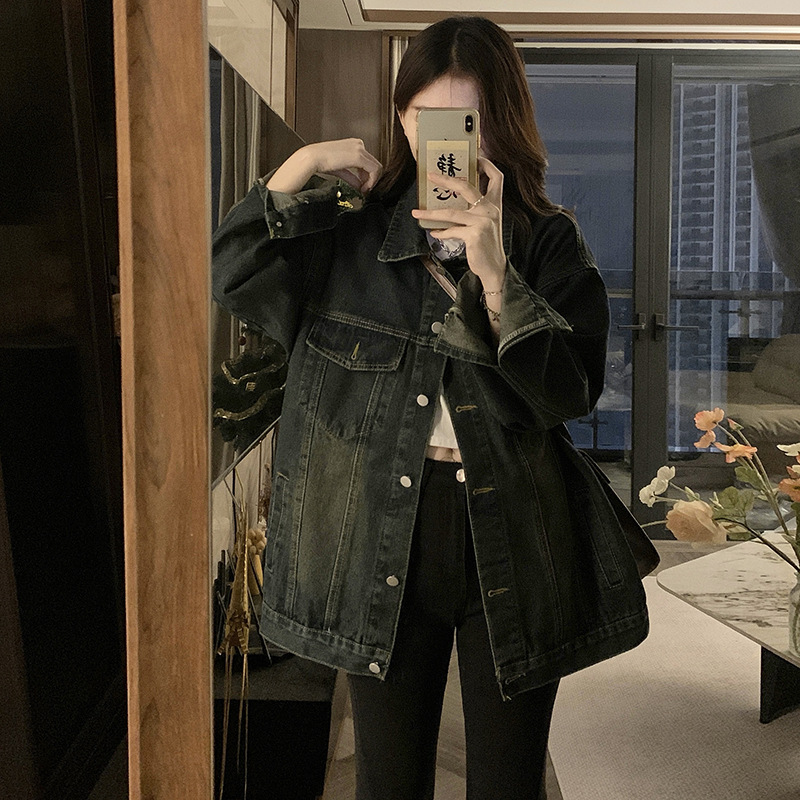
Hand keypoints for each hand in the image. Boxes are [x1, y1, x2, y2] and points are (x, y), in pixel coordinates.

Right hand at [266, 138, 382, 194]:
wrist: (312, 158)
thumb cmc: (320, 162)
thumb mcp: (340, 169)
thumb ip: (351, 176)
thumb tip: (360, 186)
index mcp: (353, 145)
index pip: (368, 161)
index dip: (368, 176)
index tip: (362, 186)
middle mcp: (358, 144)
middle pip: (374, 164)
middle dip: (371, 179)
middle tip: (364, 190)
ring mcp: (359, 148)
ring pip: (376, 167)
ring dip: (372, 181)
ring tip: (363, 190)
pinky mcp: (358, 156)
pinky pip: (374, 170)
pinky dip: (371, 181)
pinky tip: (363, 188)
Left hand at [411, 157, 505, 290]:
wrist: (494, 267)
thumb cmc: (486, 244)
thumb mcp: (485, 223)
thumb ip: (475, 209)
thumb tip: (451, 200)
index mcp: (495, 203)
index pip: (496, 177)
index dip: (486, 164)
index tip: (475, 157)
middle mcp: (491, 209)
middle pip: (466, 186)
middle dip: (446, 179)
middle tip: (430, 175)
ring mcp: (483, 221)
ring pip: (451, 212)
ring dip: (431, 213)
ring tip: (416, 213)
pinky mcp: (475, 235)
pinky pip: (451, 231)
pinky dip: (441, 233)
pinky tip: (433, 233)